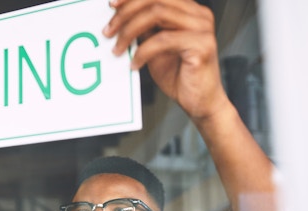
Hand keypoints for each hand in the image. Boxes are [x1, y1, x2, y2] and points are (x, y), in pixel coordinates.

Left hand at [103, 0, 229, 121]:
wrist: (199, 101)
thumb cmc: (180, 75)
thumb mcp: (156, 48)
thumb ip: (145, 30)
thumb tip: (120, 18)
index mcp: (189, 10)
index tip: (112, 5)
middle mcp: (199, 14)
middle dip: (126, 13)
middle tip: (108, 31)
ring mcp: (202, 28)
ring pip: (157, 14)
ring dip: (130, 31)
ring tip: (118, 49)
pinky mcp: (202, 45)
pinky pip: (162, 40)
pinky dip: (143, 52)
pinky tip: (135, 64)